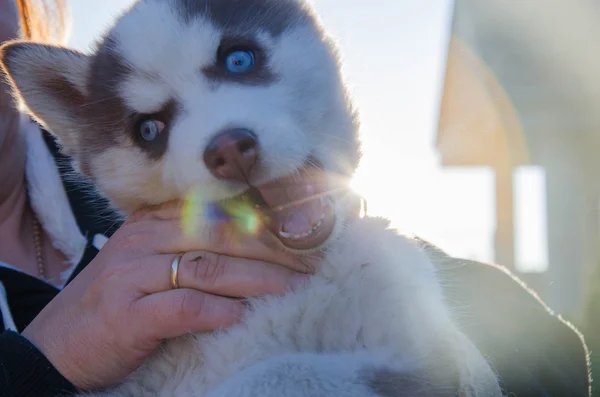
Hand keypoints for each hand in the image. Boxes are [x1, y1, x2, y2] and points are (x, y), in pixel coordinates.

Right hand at [21, 201, 311, 391]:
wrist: (59, 344)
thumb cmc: (118, 302)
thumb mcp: (153, 261)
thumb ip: (195, 247)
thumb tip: (260, 247)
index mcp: (155, 220)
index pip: (220, 210)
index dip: (266, 220)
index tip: (305, 232)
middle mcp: (145, 238)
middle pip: (222, 234)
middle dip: (274, 249)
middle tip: (311, 263)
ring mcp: (133, 273)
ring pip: (209, 266)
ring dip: (258, 278)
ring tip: (295, 287)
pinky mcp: (126, 313)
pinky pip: (182, 306)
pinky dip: (217, 311)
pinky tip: (243, 316)